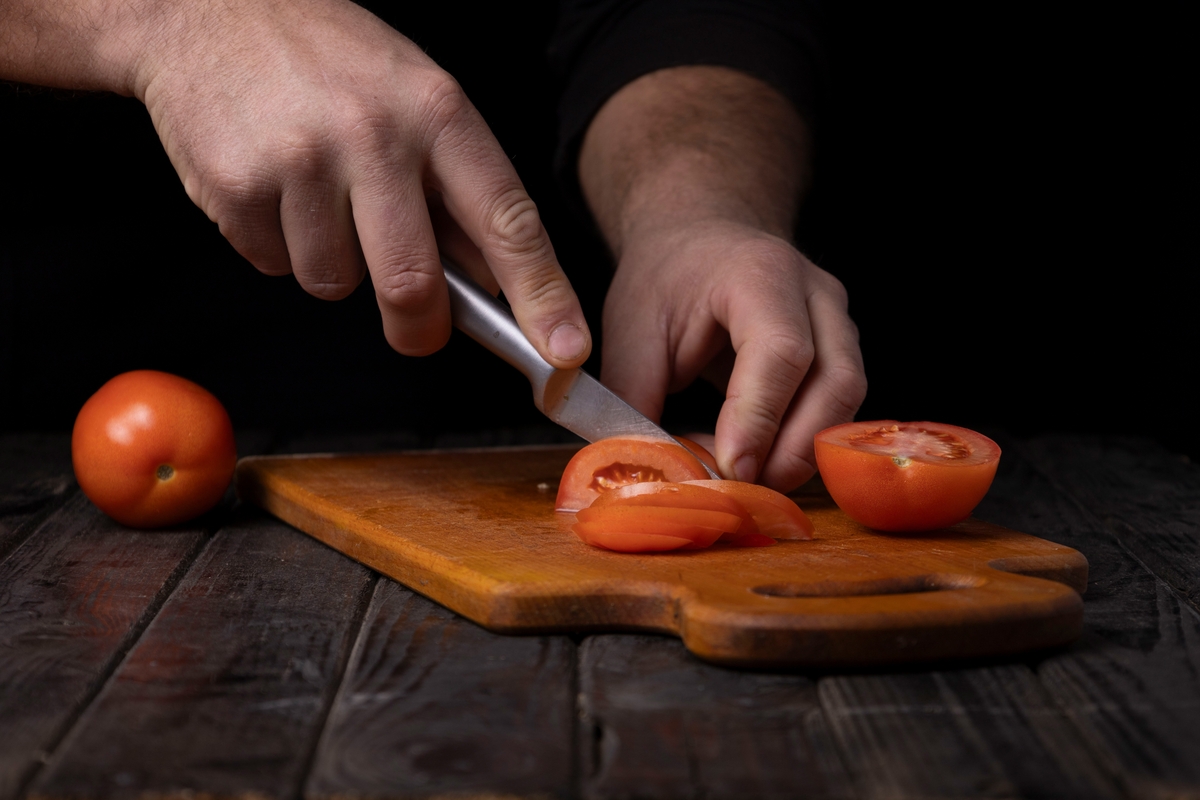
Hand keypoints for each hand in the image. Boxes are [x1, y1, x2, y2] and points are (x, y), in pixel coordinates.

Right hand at [0, 0, 590, 365]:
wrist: (205, 8)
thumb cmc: (329, 59)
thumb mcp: (417, 99)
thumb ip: (458, 192)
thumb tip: (499, 286)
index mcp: (438, 111)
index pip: (508, 220)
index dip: (542, 296)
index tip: (566, 351)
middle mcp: (374, 134)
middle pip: (412, 284)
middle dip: (417, 326)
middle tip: (414, 327)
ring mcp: (301, 160)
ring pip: (336, 284)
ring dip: (335, 267)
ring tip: (318, 199)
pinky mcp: (236, 186)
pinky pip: (275, 267)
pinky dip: (279, 247)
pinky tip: (275, 189)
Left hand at [578, 66, 865, 490]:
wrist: (701, 237)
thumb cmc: (665, 279)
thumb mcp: (631, 331)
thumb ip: (636, 398)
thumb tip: (648, 469)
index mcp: (760, 274)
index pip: (780, 350)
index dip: (759, 416)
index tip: (731, 468)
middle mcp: (816, 295)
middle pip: (835, 382)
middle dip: (792, 450)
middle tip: (742, 490)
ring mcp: (840, 322)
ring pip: (847, 403)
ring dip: (802, 454)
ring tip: (747, 480)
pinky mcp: (843, 352)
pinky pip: (839, 409)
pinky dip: (804, 445)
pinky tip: (760, 461)